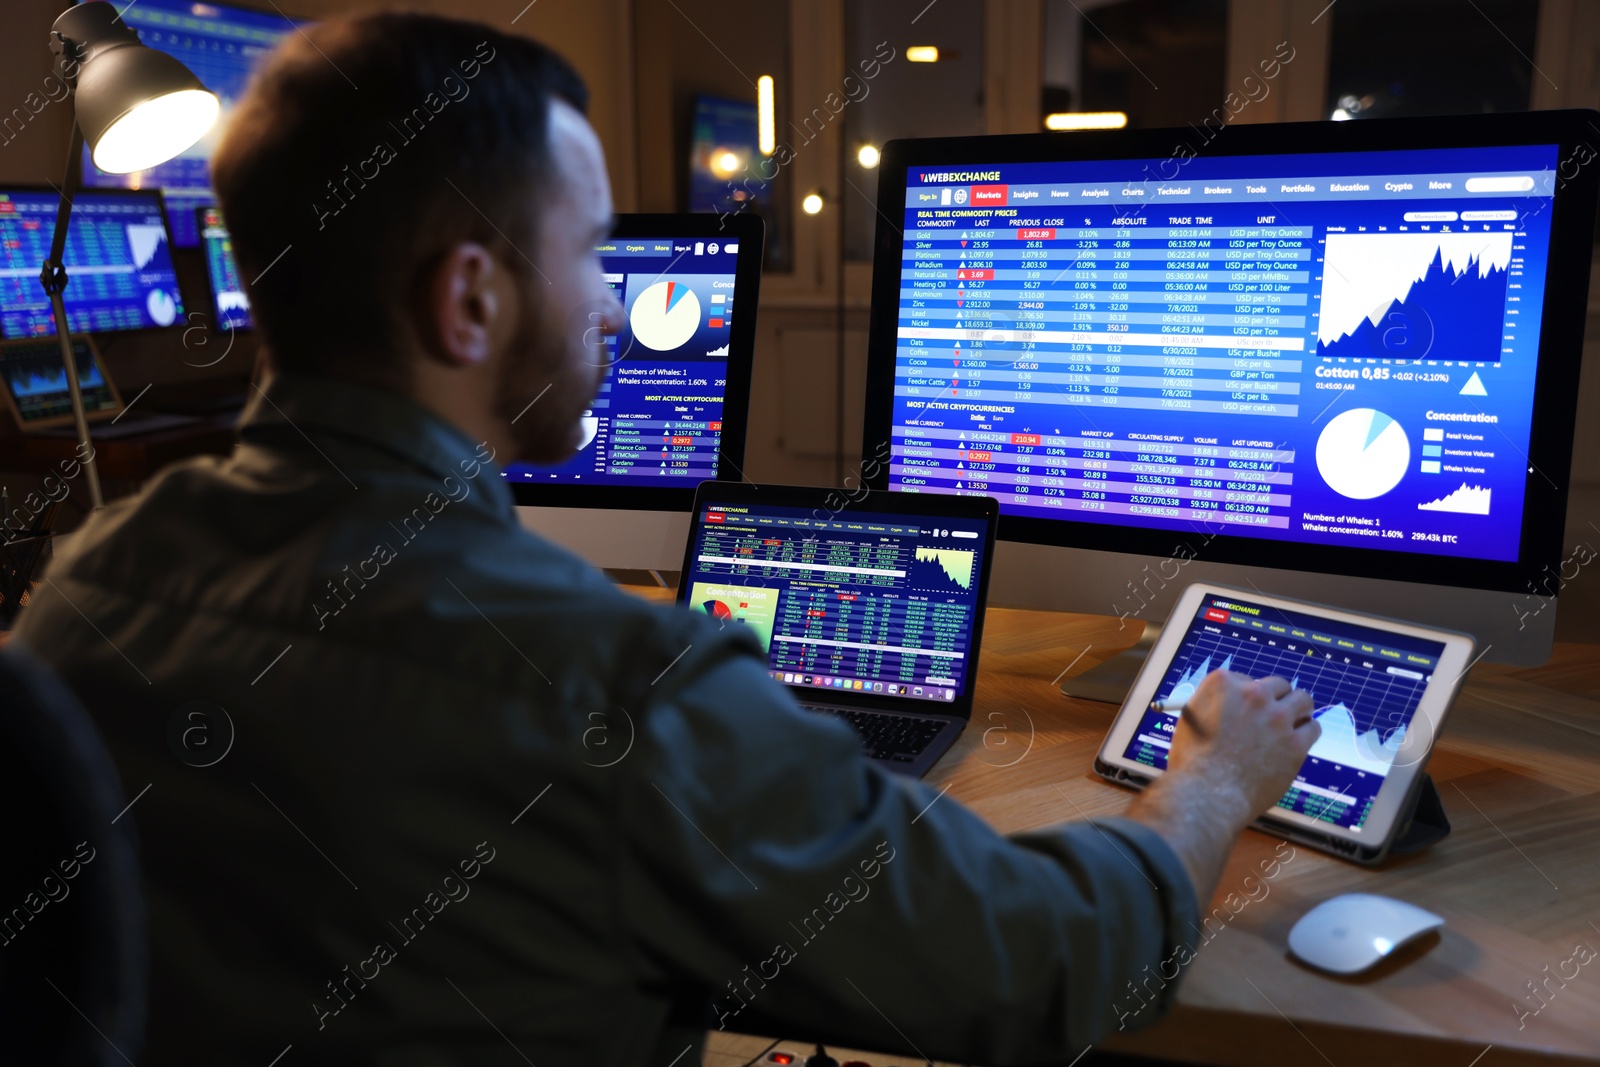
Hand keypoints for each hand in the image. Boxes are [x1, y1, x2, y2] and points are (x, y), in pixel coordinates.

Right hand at [1165, 670, 1319, 824]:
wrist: (1208, 793)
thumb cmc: (1193, 763)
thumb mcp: (1191, 719)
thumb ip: (1212, 706)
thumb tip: (1228, 707)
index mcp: (1223, 684)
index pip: (1245, 679)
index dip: (1247, 696)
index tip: (1249, 708)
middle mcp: (1253, 695)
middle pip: (1278, 685)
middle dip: (1276, 699)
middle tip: (1274, 714)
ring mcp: (1277, 718)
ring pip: (1303, 700)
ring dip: (1298, 710)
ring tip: (1294, 722)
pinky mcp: (1295, 743)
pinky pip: (1313, 728)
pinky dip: (1307, 732)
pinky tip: (1299, 740)